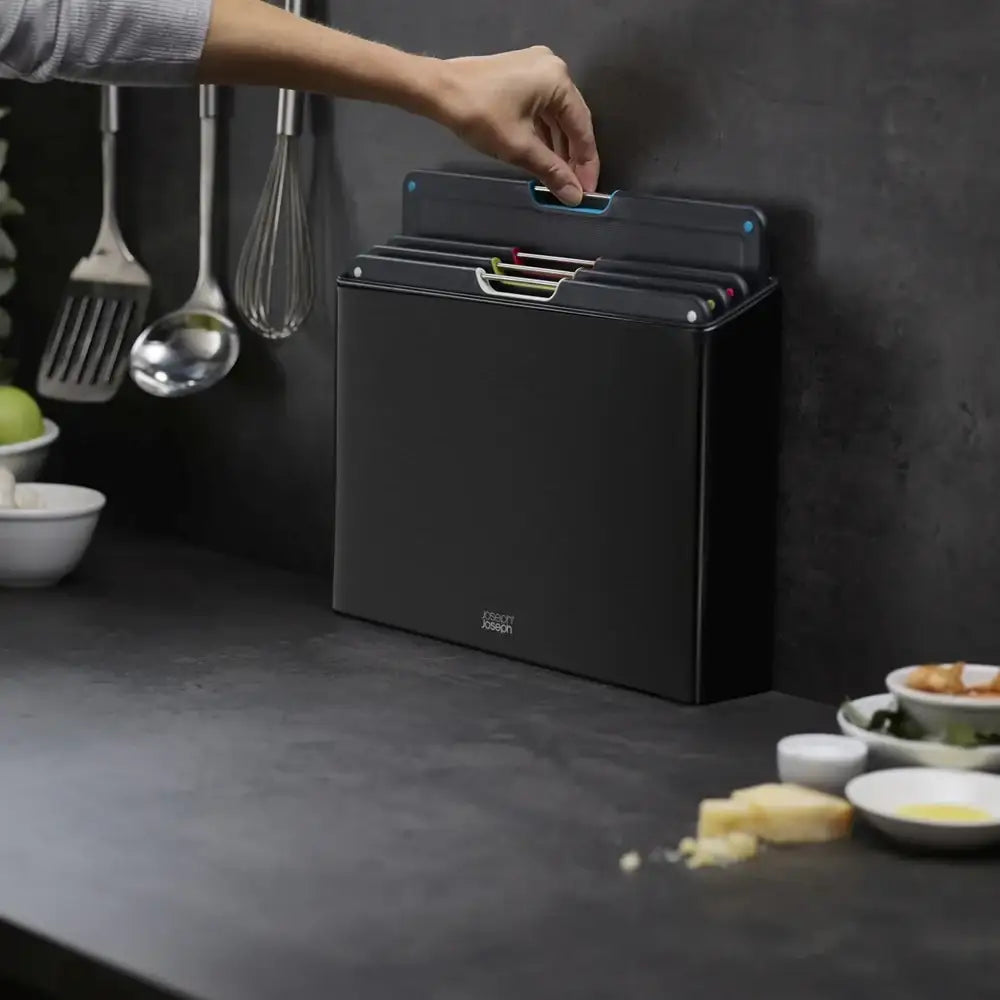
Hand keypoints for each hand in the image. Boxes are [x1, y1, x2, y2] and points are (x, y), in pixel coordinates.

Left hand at [433, 46, 599, 205]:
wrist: (438, 89)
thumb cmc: (480, 115)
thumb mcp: (519, 147)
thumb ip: (551, 171)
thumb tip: (574, 196)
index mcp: (559, 80)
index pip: (582, 128)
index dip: (586, 163)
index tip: (587, 191)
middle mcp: (553, 69)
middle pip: (571, 120)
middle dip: (573, 156)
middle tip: (573, 188)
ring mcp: (536, 69)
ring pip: (555, 116)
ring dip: (557, 147)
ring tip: (558, 177)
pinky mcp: (520, 75)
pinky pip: (541, 108)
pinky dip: (543, 133)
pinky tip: (543, 156)